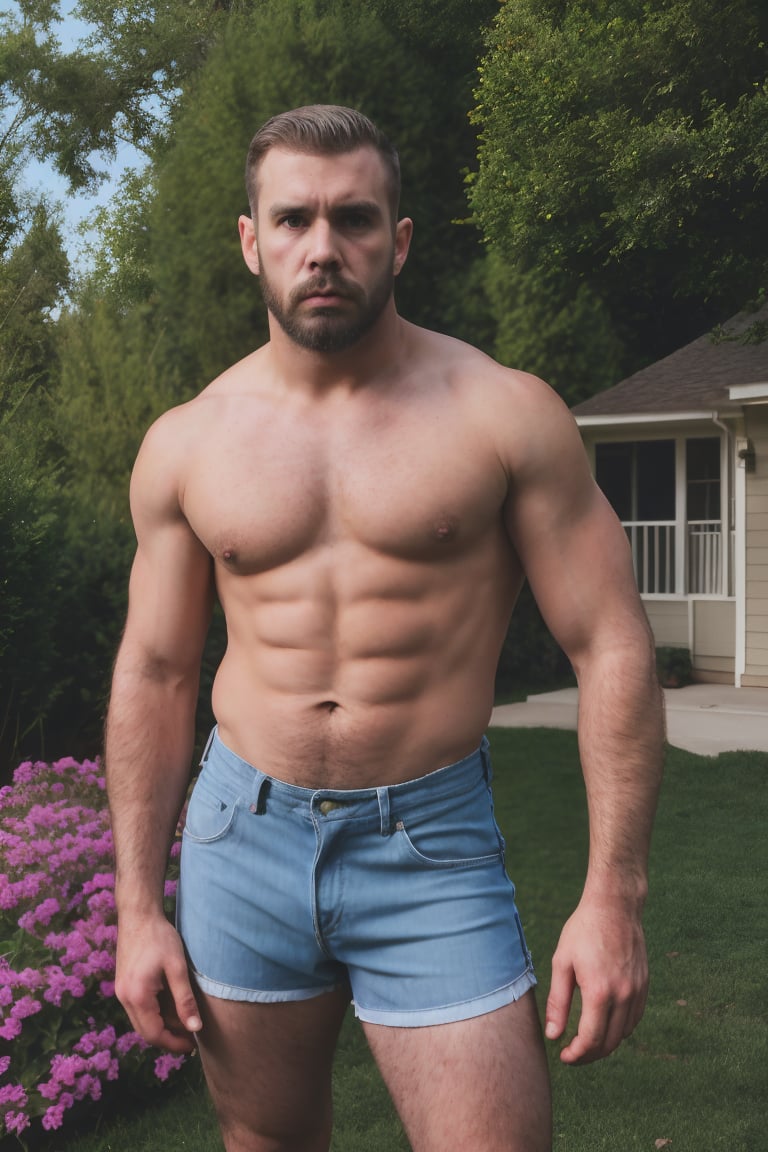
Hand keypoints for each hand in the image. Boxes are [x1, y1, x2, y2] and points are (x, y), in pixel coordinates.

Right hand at [114, 914, 201, 1053]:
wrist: (138, 915)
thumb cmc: (160, 938)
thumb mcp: (177, 968)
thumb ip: (185, 1000)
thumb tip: (195, 1028)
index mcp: (137, 996)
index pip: (154, 1034)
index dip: (174, 1044)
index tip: (193, 1046)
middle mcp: (124, 999)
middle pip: (145, 1032)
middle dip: (168, 1039)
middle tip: (191, 1039)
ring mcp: (121, 992)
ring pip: (141, 1022)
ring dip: (161, 1028)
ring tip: (184, 1025)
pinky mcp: (123, 985)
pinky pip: (138, 1010)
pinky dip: (153, 1015)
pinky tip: (170, 1010)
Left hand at [544, 892, 648, 1064]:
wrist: (615, 906)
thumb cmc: (583, 931)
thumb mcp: (562, 962)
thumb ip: (557, 1002)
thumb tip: (554, 1035)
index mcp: (599, 991)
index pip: (591, 1039)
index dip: (577, 1055)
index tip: (564, 1056)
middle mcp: (623, 995)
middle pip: (609, 1042)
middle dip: (590, 1055)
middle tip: (573, 1054)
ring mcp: (637, 991)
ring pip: (624, 1034)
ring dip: (606, 1044)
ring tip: (587, 1042)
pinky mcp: (645, 985)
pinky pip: (635, 1018)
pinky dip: (621, 1029)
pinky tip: (606, 1025)